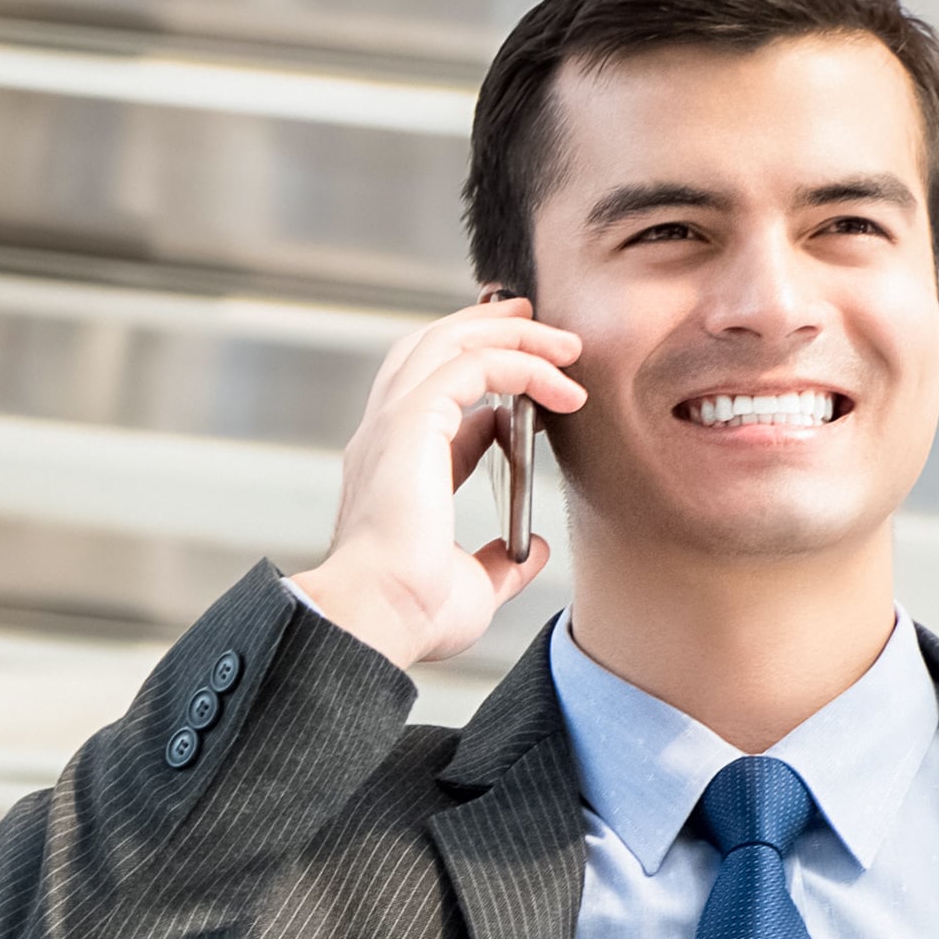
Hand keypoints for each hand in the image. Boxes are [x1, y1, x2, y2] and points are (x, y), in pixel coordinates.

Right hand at [282, 294, 584, 670]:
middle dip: (490, 327)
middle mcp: (385, 437)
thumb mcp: (473, 587)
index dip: (488, 385)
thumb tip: (532, 552)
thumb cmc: (406, 613)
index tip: (536, 391)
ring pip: (452, 341)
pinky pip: (475, 364)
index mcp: (391, 469)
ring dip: (513, 334)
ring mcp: (393, 422)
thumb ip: (501, 564)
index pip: (436, 401)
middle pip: (432, 348)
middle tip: (539, 321)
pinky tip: (559, 383)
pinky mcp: (412, 418)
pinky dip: (522, 364)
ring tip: (563, 344)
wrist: (375, 617)